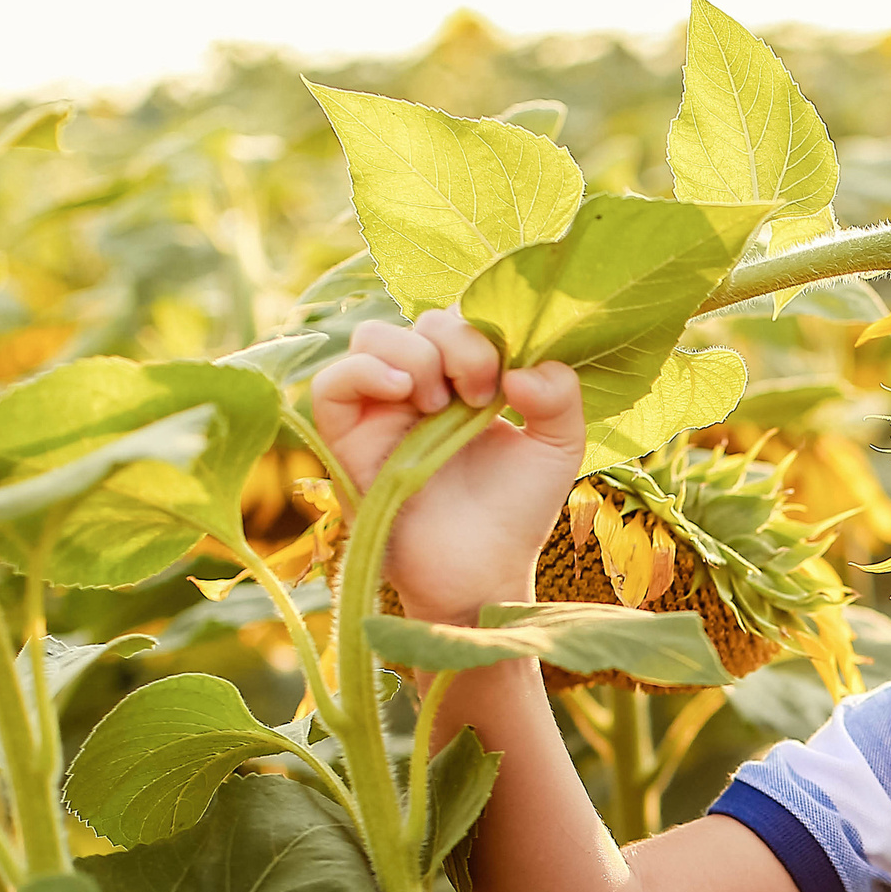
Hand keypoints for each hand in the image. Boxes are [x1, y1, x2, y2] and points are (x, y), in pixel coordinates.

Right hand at [310, 309, 585, 623]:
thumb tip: (521, 368)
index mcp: (465, 379)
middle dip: (459, 345)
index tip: (510, 380)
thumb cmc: (516, 510)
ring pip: (373, 338)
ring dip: (415, 356)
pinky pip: (331, 382)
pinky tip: (403, 392)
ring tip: (443, 404)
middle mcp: (419, 386)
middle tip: (481, 394)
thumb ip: (560, 395)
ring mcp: (379, 408)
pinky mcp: (345, 437)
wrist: (482, 571)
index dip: (486, 333)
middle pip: (421, 322)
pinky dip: (363, 372)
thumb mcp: (556, 446)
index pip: (463, 320)